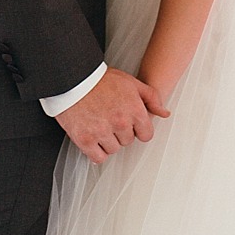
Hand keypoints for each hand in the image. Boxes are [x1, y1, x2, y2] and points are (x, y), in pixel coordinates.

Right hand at [55, 67, 169, 164]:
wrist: (70, 77)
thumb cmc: (99, 78)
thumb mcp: (130, 82)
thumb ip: (151, 97)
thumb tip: (164, 113)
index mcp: (134, 109)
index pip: (146, 135)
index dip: (136, 128)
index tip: (126, 122)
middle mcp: (120, 122)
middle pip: (128, 141)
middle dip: (119, 132)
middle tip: (107, 118)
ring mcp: (102, 132)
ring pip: (113, 149)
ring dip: (106, 141)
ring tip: (97, 125)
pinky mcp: (85, 139)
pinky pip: (98, 157)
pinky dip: (95, 151)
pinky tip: (91, 139)